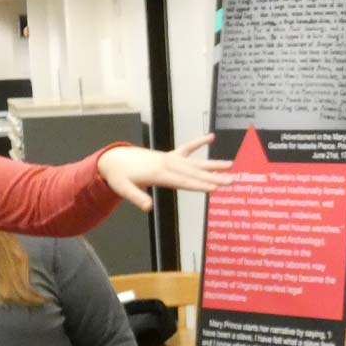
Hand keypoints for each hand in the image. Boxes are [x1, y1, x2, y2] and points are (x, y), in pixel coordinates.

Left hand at [97, 135, 231, 211]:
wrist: (114, 159)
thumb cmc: (119, 176)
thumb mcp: (123, 189)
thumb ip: (137, 198)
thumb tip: (148, 208)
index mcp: (159, 173)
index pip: (184, 181)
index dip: (200, 185)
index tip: (215, 188)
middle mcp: (168, 164)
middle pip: (195, 173)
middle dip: (214, 177)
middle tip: (232, 180)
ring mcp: (170, 158)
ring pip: (196, 162)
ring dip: (213, 164)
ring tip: (231, 165)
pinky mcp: (169, 155)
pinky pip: (186, 148)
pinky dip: (198, 142)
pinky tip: (211, 137)